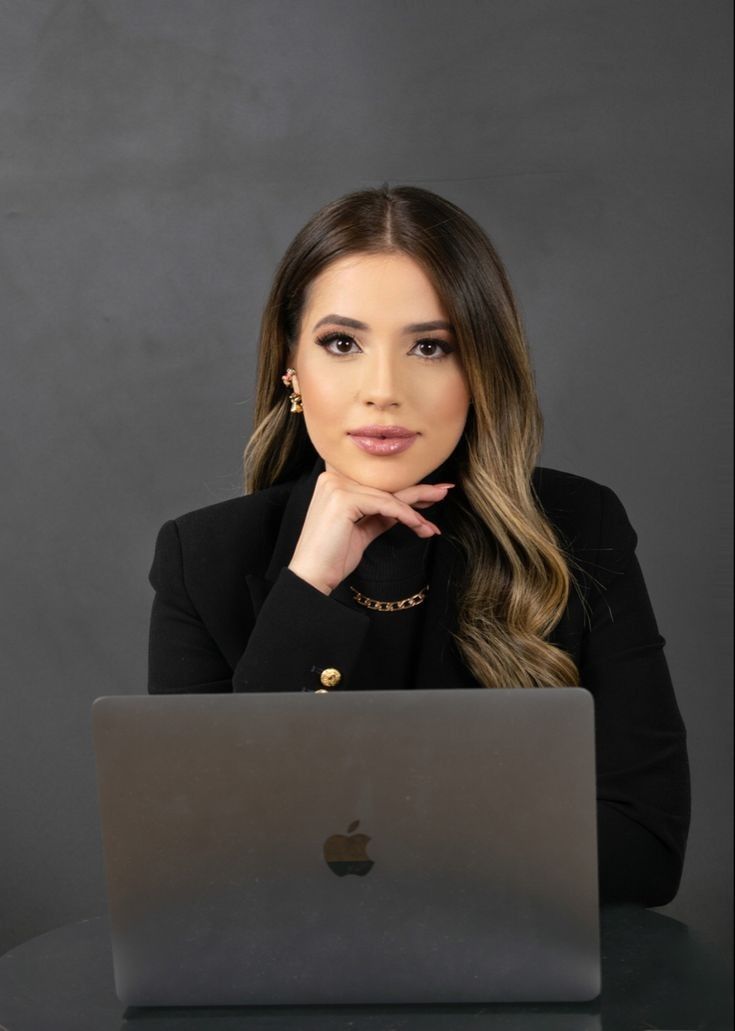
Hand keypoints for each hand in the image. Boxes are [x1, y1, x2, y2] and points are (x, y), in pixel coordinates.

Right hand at [287, 470, 453, 594]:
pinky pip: (385, 505)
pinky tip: (420, 526)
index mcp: (334, 482)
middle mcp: (333, 478)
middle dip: (418, 493)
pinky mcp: (343, 499)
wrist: (312, 576)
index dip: (407, 491)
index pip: (378, 485)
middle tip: (444, 492)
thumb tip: (407, 508)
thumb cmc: (333, 557)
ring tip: (432, 526)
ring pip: (388, 496)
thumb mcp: (362, 530)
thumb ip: (380, 515)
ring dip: (415, 512)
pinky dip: (406, 516)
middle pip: (385, 486)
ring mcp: (337, 486)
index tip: (432, 495)